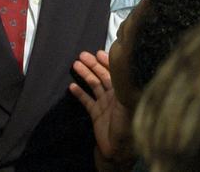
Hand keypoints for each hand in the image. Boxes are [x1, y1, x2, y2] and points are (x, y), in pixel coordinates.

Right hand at [69, 51, 133, 167]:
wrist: (118, 149)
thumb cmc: (127, 125)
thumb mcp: (127, 101)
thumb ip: (123, 85)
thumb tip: (122, 66)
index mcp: (124, 91)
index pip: (115, 72)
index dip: (107, 61)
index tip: (98, 52)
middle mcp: (115, 96)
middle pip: (102, 76)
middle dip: (93, 65)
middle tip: (82, 55)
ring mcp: (105, 104)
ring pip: (94, 85)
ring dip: (85, 75)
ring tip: (75, 65)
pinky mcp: (96, 114)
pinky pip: (87, 101)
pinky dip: (79, 93)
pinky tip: (72, 86)